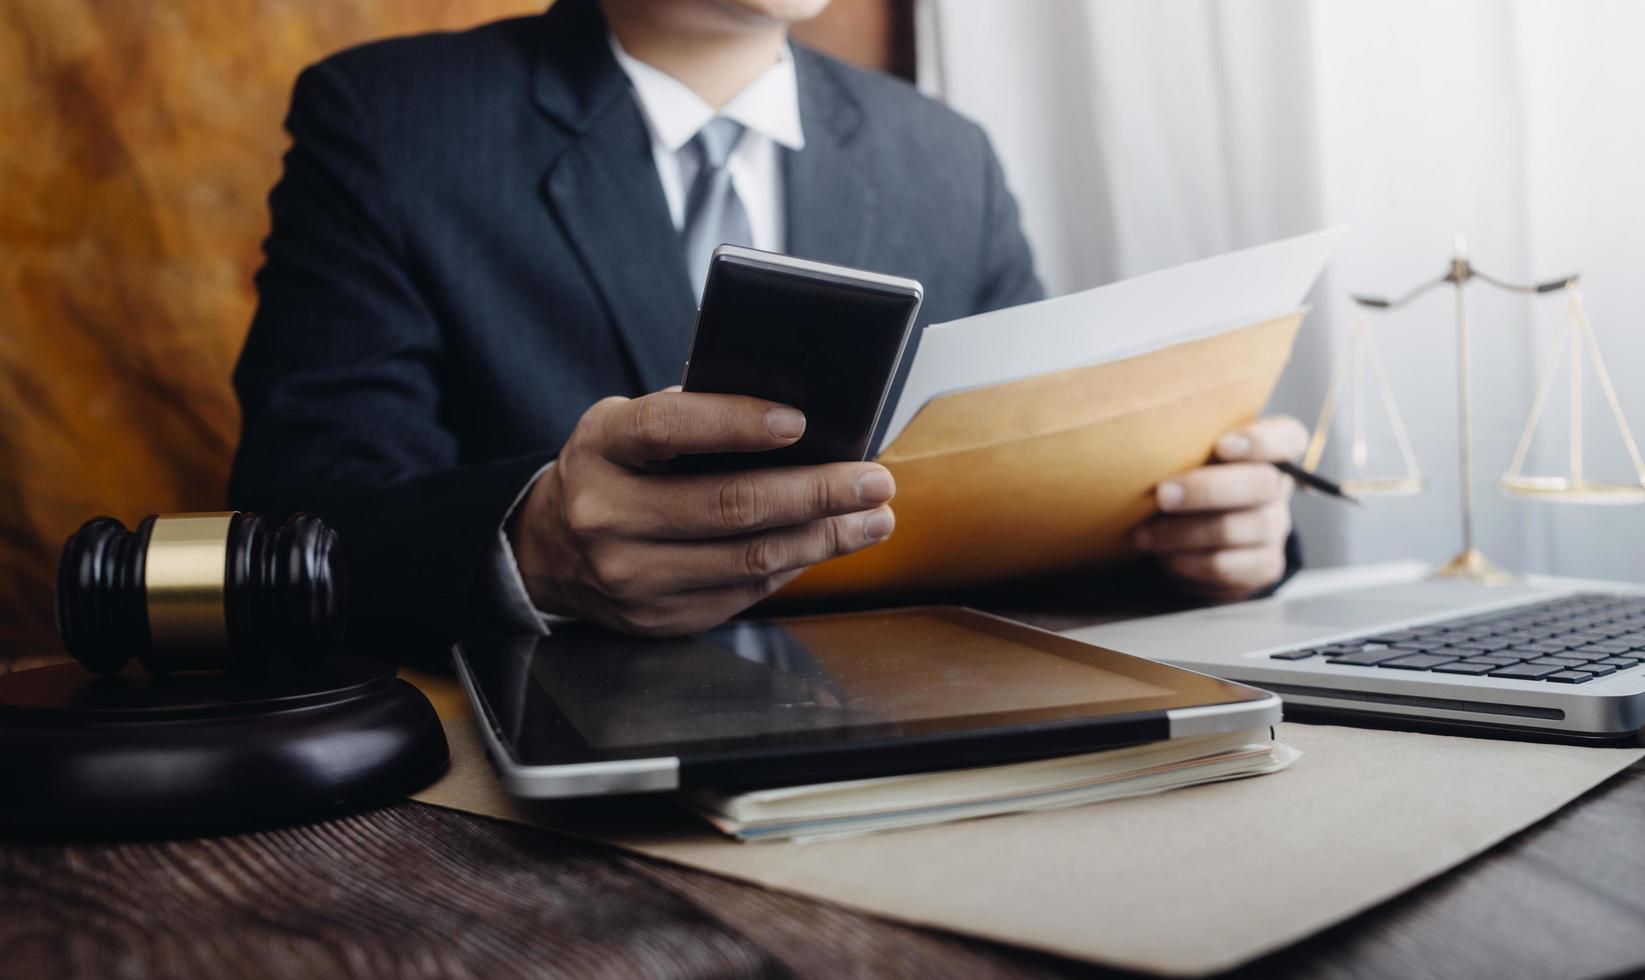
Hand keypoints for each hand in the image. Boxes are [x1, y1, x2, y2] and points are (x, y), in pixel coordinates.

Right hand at [510, 390, 894, 635]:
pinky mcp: (658, 619)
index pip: (670, 429)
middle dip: (817, 492)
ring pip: (748, 558)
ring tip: (873, 517)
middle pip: (729, 505)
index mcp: (600, 448)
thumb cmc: (612, 470)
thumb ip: (691, 415)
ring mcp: (630, 577)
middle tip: (874, 480)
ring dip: (824, 537)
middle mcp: (606, 516)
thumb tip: (795, 421)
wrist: (549, 550)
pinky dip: (795, 565)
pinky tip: (827, 544)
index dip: (737, 423)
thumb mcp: (626, 426)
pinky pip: (745, 591)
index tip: (800, 422)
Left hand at [1133, 416, 1304, 600]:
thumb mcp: (1192, 458)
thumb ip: (1184, 446)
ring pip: (1235, 529)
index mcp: (1270, 451)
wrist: (1200, 539)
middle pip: (1260, 484)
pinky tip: (1163, 556)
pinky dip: (1186, 562)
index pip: (1286, 438)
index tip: (1221, 445)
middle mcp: (1278, 489)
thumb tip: (1140, 437)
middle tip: (1163, 495)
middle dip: (1205, 489)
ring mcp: (1275, 529)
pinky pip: (1224, 566)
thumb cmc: (1190, 482)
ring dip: (1183, 533)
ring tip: (1145, 535)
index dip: (1261, 441)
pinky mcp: (1263, 565)